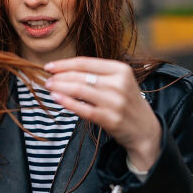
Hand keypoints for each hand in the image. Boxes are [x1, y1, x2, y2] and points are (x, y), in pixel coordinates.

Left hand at [44, 57, 160, 171]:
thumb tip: (65, 70)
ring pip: (80, 91)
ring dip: (60, 88)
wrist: (145, 130)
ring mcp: (115, 102)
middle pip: (81, 76)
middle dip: (60, 77)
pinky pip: (83, 109)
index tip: (50, 66)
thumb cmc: (127, 103)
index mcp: (121, 69)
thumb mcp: (120, 82)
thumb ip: (98, 74)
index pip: (86, 62)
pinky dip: (67, 103)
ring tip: (49, 87)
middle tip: (47, 79)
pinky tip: (57, 99)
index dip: (64, 64)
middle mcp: (119, 84)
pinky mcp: (110, 118)